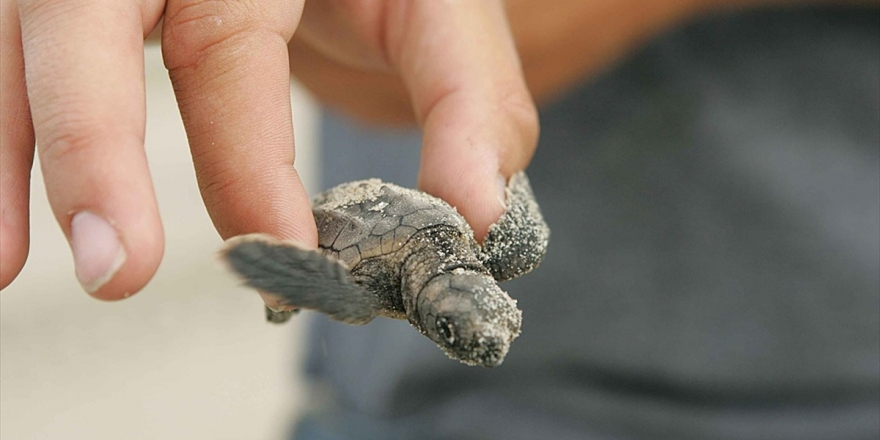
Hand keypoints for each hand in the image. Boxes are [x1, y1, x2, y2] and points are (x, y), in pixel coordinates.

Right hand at [0, 0, 536, 300]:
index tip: (280, 258)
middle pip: (86, 17)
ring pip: (25, 42)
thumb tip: (474, 216)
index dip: (245, 163)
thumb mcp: (437, 11)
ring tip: (7, 266)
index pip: (226, 47)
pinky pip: (12, 62)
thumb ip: (466, 102)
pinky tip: (0, 236)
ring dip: (17, 156)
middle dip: (94, 144)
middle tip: (115, 266)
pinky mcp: (68, 3)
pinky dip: (6, 146)